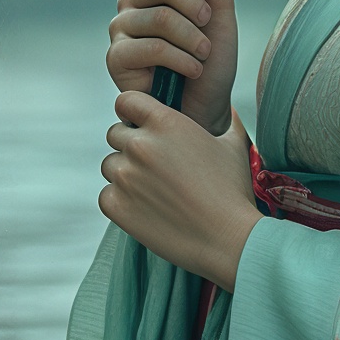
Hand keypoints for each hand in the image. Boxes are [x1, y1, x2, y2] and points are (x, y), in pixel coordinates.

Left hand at [99, 91, 260, 289]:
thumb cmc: (233, 192)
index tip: (141, 124)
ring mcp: (126, 176)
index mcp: (165, 123)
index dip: (132, 112)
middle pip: (115, 134)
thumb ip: (226, 121)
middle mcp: (140, 145)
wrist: (228, 239)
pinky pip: (106, 194)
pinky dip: (120, 200)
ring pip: (109, 165)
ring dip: (125, 174)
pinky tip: (146, 208)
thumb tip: (226, 110)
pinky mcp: (117, 206)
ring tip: (154, 190)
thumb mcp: (233, 145)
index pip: (126, 101)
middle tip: (155, 166)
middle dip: (130, 145)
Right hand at [107, 0, 239, 134]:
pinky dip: (181, 60)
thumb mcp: (222, 21)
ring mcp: (122, 29)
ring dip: (194, 40)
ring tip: (202, 58)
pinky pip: (152, 46)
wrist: (204, 112)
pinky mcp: (116, 57)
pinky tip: (190, 72)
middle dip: (196, 7)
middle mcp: (135, 3)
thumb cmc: (212, 66)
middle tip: (209, 28)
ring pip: (161, 17)